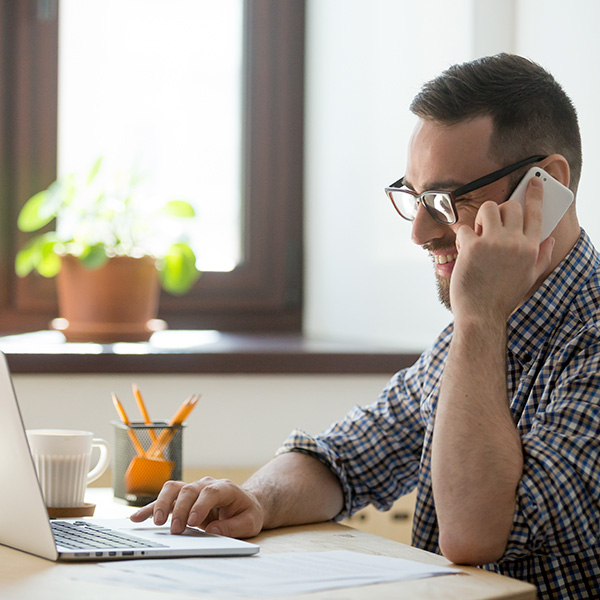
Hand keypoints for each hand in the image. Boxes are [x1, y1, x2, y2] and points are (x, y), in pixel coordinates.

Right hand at [130, 477, 264, 537]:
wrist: (244, 504)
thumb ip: (234, 526)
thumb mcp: (249, 522)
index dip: (200, 505)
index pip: (210, 491)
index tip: (193, 521)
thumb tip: (213, 530)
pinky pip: (164, 499)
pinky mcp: (182, 499)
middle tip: (176, 530)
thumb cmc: (246, 512)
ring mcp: (193, 489)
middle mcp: (206, 485)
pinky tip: (137, 517)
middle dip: (180, 509)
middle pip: (189, 490)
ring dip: (162, 504)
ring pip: (173, 489)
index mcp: (225, 488)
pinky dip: (150, 507)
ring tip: (156, 522)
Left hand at [450, 176, 554, 321]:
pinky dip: (462, 238)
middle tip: (491, 226)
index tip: (534, 181)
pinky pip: (465, 228)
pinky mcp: (473, 246)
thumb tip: (549, 240)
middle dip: (499, 211)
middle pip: (510, 206)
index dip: (535, 194)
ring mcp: (493, 242)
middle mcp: (515, 241)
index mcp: (531, 248)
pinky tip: (464, 252)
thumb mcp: (529, 277)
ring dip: (481, 218)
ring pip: (488, 209)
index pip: (536, 213)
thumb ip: (541, 257)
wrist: (481, 313)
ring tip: (478, 236)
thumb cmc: (503, 297)